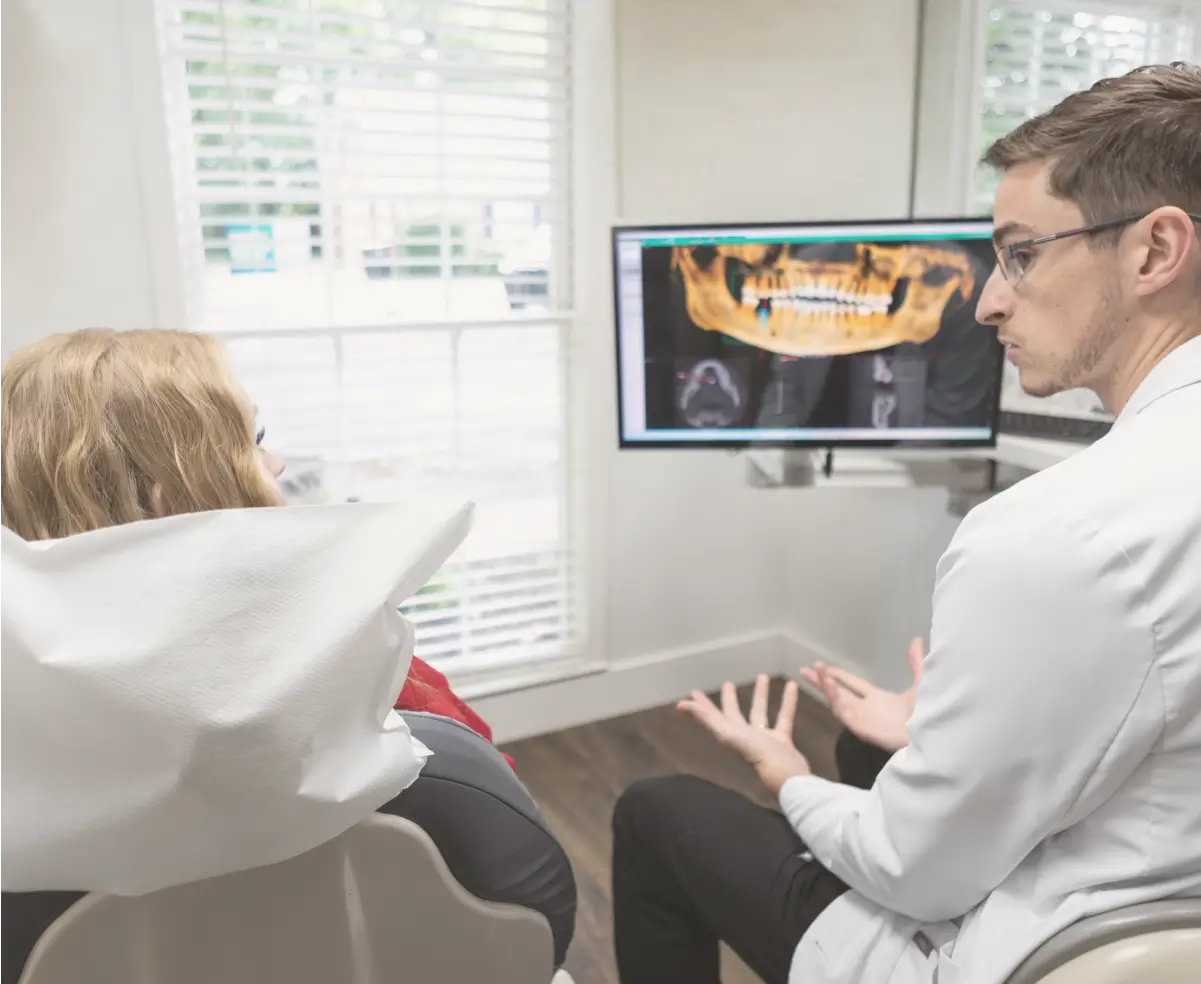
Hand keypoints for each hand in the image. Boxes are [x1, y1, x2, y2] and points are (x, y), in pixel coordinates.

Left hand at [677, 674, 810, 795]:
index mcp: (729, 734)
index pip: (712, 716)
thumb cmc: (755, 755)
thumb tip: (681, 705)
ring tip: (763, 676)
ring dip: (761, 694)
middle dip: (729, 699)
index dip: (702, 705)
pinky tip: (791, 685)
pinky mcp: (782, 740)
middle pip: (734, 714)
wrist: (784, 775)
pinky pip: (784, 716)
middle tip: (727, 684)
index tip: (695, 692)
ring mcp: (764, 739)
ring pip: (760, 712)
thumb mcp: (726, 734)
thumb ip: (706, 719)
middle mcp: (744, 736)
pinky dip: (787, 701)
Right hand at [800, 637, 924, 752]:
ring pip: (836, 701)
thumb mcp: (922, 682)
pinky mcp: (861, 727)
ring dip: (824, 685)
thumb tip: (917, 640)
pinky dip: (834, 698)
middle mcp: (867, 708)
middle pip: (838, 692)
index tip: (824, 666)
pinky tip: (828, 684)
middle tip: (804, 669)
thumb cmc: (929, 712)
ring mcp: (862, 718)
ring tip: (812, 671)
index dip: (839, 675)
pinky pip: (842, 712)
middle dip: (821, 681)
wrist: (932, 734)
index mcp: (879, 698)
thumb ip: (916, 663)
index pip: (853, 684)